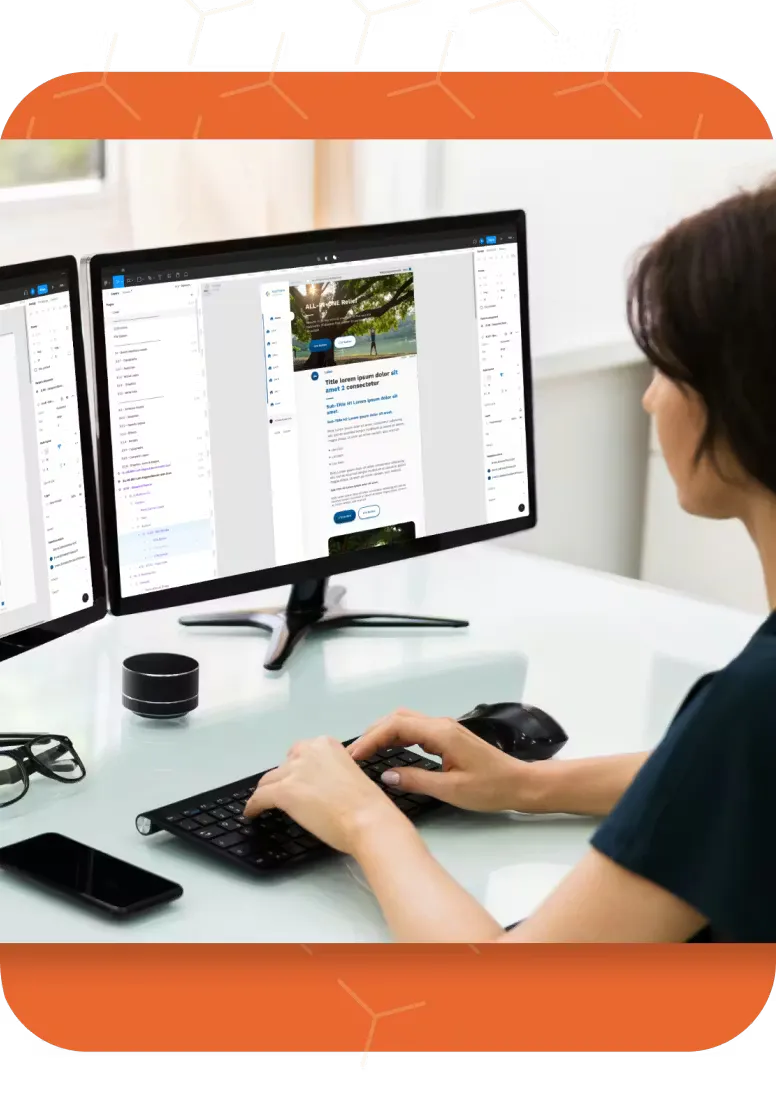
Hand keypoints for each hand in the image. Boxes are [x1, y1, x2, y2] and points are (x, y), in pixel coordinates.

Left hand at [243, 735, 407, 853]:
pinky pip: (259, 797)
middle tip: (286, 793)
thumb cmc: (367, 804)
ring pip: (269, 780)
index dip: (298, 769)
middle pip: (284, 765)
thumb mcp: (350, 774)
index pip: (302, 754)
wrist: (368, 819)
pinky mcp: (283, 792)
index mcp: (327, 744)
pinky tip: (251, 813)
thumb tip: (318, 785)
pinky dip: (253, 806)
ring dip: (267, 792)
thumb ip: (332, 772)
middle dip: (283, 778)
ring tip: (263, 803)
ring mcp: (294, 771)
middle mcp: (308, 751)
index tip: (297, 780)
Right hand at [348, 708, 534, 812]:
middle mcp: (441, 725)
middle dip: (373, 733)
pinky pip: (415, 729)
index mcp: (441, 734)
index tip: (354, 755)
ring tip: (366, 753)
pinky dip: (397, 736)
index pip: (396, 727)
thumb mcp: (451, 790)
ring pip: (406, 721)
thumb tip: (386, 775)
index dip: (371, 739)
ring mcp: (444, 729)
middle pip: (398, 718)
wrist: (518, 783)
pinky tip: (389, 751)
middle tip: (355, 754)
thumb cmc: (490, 788)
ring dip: (384, 733)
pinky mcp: (447, 737)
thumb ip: (417, 781)